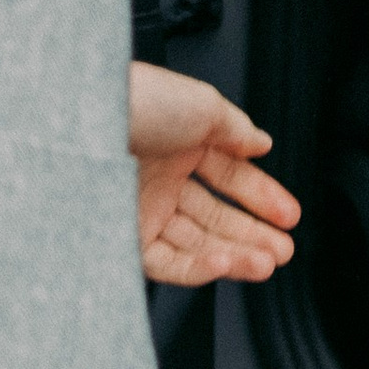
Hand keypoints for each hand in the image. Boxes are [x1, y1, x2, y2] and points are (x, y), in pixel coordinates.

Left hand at [129, 63, 299, 286]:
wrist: (81, 122)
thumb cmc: (136, 102)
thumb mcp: (202, 104)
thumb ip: (237, 128)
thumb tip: (260, 143)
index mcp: (179, 142)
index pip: (230, 177)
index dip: (262, 197)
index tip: (288, 215)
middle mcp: (159, 177)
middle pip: (215, 216)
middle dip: (253, 234)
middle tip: (283, 249)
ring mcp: (141, 208)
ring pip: (195, 242)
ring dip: (235, 255)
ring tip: (267, 263)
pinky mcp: (123, 237)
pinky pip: (166, 261)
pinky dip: (198, 266)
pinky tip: (225, 262)